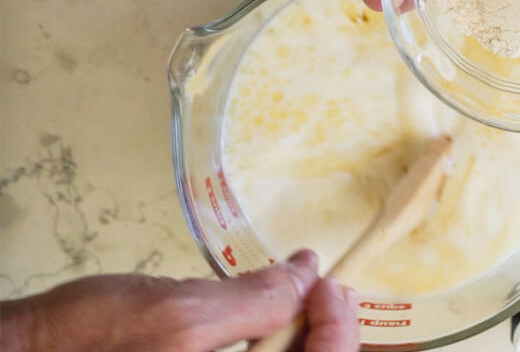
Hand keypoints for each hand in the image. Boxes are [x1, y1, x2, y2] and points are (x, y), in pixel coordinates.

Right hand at [0, 250, 358, 351]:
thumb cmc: (85, 342)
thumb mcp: (180, 314)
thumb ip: (254, 301)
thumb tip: (305, 273)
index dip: (338, 327)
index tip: (327, 284)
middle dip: (324, 329)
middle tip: (317, 285)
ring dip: (296, 333)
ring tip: (290, 296)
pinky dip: (266, 342)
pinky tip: (260, 319)